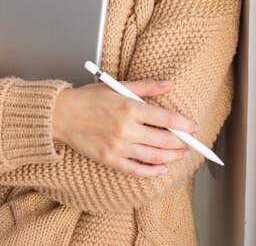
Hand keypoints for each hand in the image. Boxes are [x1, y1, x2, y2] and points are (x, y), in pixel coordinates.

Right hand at [52, 80, 196, 176]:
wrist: (62, 114)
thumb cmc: (88, 98)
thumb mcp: (117, 86)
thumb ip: (145, 86)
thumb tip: (169, 85)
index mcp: (129, 107)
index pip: (167, 119)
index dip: (184, 125)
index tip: (193, 127)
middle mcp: (126, 129)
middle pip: (164, 140)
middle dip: (182, 143)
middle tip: (191, 142)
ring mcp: (119, 146)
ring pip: (154, 156)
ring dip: (172, 156)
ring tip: (181, 154)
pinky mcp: (110, 159)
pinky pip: (136, 170)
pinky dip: (152, 172)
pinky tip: (162, 169)